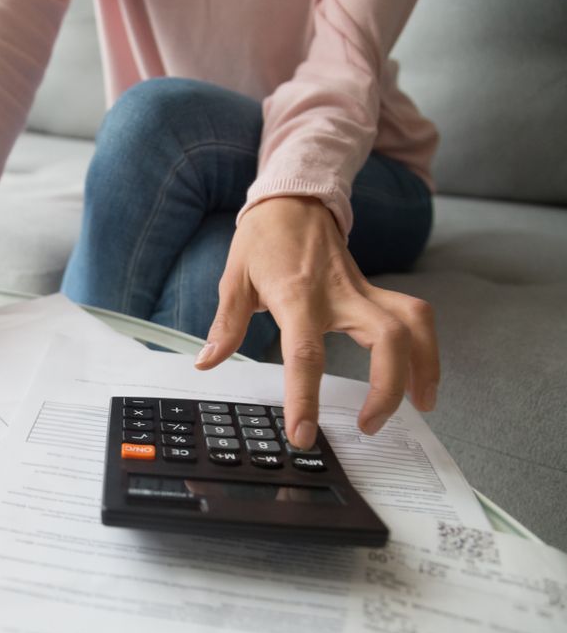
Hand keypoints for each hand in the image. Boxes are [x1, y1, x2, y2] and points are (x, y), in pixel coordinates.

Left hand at [194, 197, 438, 448]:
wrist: (293, 199)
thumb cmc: (263, 239)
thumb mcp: (235, 279)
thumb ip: (226, 325)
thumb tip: (207, 362)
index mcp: (298, 296)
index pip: (306, 354)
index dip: (305, 397)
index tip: (304, 433)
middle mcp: (339, 294)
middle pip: (386, 340)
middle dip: (388, 388)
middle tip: (370, 425)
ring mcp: (363, 291)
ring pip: (413, 325)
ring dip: (424, 367)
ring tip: (421, 406)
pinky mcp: (375, 291)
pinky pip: (414, 317)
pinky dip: (425, 347)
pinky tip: (420, 378)